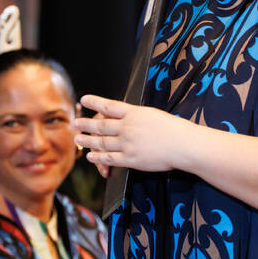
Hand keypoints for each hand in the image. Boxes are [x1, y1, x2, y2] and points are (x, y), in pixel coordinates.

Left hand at [73, 94, 194, 172]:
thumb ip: (137, 116)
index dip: (94, 102)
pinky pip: (109, 158)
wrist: (183, 144)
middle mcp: (127, 127)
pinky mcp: (131, 159)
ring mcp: (127, 143)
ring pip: (101, 142)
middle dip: (85, 124)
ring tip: (77, 139)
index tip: (83, 99)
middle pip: (101, 125)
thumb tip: (126, 116)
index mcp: (134, 113)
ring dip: (87, 140)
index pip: (109, 105)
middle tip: (74, 123)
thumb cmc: (174, 129)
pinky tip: (90, 156)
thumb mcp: (153, 114)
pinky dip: (98, 157)